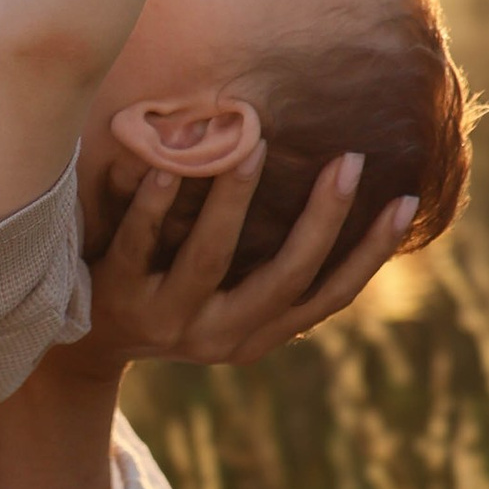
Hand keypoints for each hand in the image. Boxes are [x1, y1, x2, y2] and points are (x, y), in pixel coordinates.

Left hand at [73, 146, 415, 367]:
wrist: (81, 343)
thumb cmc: (172, 296)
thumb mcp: (228, 297)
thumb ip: (271, 265)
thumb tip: (342, 197)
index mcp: (257, 335)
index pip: (329, 297)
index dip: (371, 254)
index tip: (406, 201)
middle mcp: (219, 336)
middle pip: (284, 279)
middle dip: (322, 219)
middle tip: (350, 160)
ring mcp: (166, 321)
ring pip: (210, 259)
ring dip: (233, 201)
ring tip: (253, 145)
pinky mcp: (114, 299)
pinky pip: (138, 246)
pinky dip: (155, 206)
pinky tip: (166, 167)